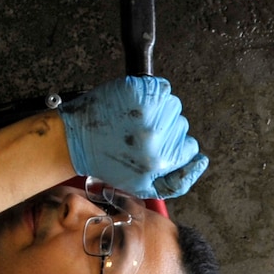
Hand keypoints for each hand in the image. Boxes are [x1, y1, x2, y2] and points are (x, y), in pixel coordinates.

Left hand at [57, 77, 207, 198]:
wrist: (72, 141)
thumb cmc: (103, 160)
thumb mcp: (141, 185)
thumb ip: (174, 181)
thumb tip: (200, 162)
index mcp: (159, 164)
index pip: (191, 150)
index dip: (176, 147)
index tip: (160, 144)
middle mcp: (156, 140)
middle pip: (182, 126)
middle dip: (163, 128)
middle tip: (138, 133)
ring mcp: (147, 115)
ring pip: (172, 106)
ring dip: (157, 109)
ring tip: (133, 119)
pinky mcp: (137, 94)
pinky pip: (161, 87)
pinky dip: (151, 90)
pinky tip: (133, 104)